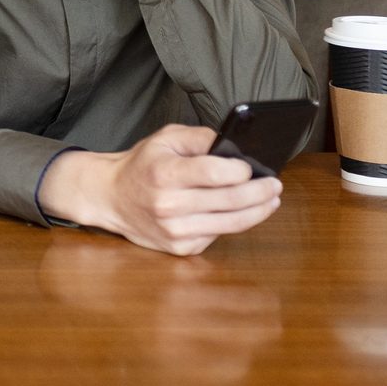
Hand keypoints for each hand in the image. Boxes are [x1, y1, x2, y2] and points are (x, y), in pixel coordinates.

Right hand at [38, 124, 281, 256]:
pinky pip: (219, 235)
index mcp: (164, 173)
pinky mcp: (180, 247)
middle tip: (275, 184)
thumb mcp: (165, 138)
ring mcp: (175, 230)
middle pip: (230, 201)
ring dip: (258, 211)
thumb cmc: (142, 165)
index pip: (215, 174)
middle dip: (261, 192)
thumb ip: (200, 137)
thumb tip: (236, 146)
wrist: (111, 197)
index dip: (241, 171)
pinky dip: (234, 223)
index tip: (252, 167)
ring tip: (271, 200)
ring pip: (231, 223)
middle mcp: (169, 205)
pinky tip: (242, 212)